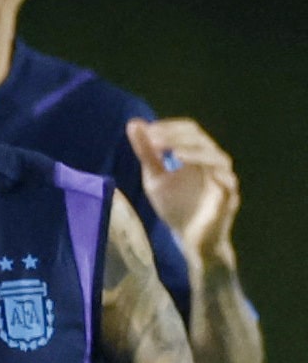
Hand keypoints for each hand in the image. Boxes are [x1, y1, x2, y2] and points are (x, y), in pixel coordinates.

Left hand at [126, 118, 239, 264]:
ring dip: (194, 151)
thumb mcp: (155, 177)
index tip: (147, 131)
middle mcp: (213, 162)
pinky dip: (213, 171)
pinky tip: (193, 167)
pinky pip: (227, 181)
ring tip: (173, 152)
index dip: (170, 127)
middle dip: (177, 137)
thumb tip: (134, 123)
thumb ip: (146, 152)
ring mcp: (223, 179)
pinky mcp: (228, 198)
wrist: (191, 239)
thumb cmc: (176, 205)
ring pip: (216, 157)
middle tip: (153, 139)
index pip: (190, 130)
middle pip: (201, 139)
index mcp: (197, 154)